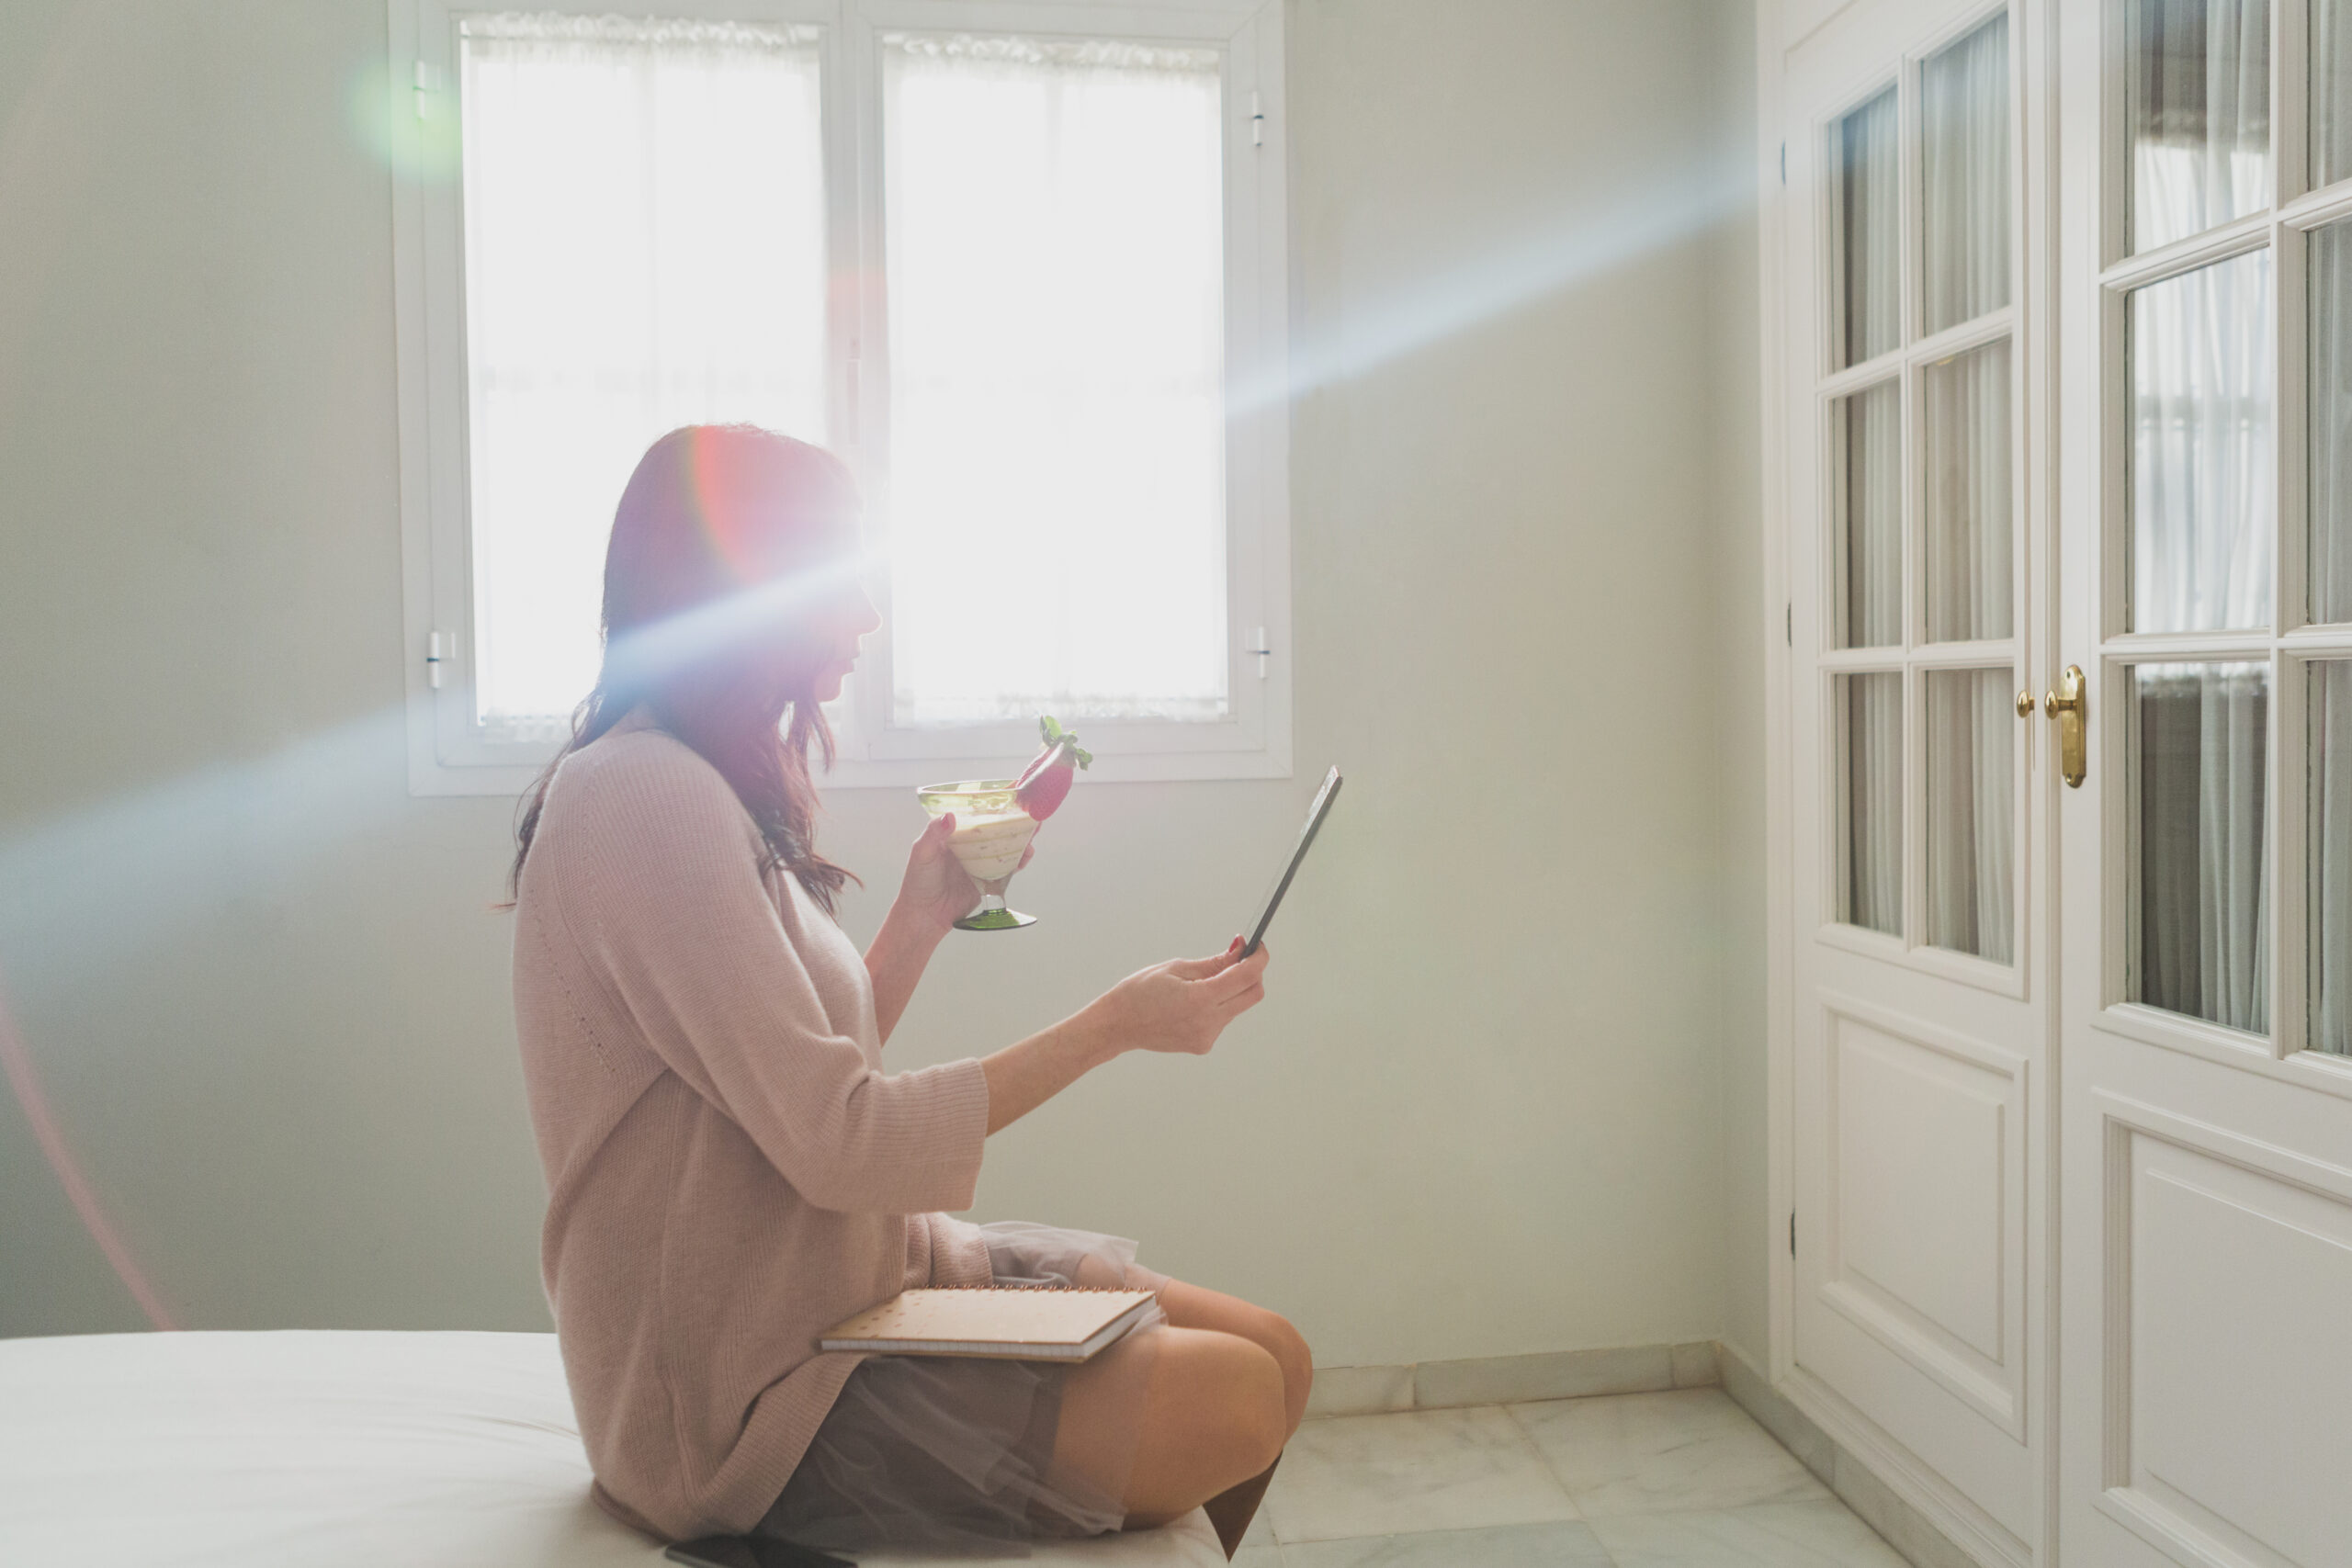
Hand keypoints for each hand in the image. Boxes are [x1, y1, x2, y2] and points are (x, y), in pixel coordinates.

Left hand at [894, 812, 1034, 934]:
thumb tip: (949, 816)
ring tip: (1035, 828)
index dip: (994, 799)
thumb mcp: (921, 853)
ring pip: (1007, 844)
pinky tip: (1026, 854)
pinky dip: (1020, 859)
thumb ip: (933, 834)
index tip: (1012, 787)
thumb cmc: (918, 881)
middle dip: (1016, 815)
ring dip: (1023, 835)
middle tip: (1032, 807)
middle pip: (997, 825)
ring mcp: (982, 860)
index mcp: (955, 832)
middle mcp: (971, 843)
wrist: (925, 915)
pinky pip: (1009, 866)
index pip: (977, 810)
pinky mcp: (990, 878)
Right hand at [1081, 937, 1270, 1057]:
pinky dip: (1217, 1006)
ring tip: (1200, 984)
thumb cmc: (1139, 992)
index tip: (1257, 947)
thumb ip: (1213, 963)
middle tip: (1236, 960)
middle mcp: (1208, 1022)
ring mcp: (1207, 1037)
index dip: (1258, 957)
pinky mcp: (1203, 1046)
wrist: (1117, 1025)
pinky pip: (1222, 1020)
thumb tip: (1239, 951)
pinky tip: (1191, 1003)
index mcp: (1201, 998)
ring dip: (1230, 990)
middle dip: (1252, 974)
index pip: (1247, 976)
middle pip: (1253, 995)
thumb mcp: (1176, 968)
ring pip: (1237, 1007)